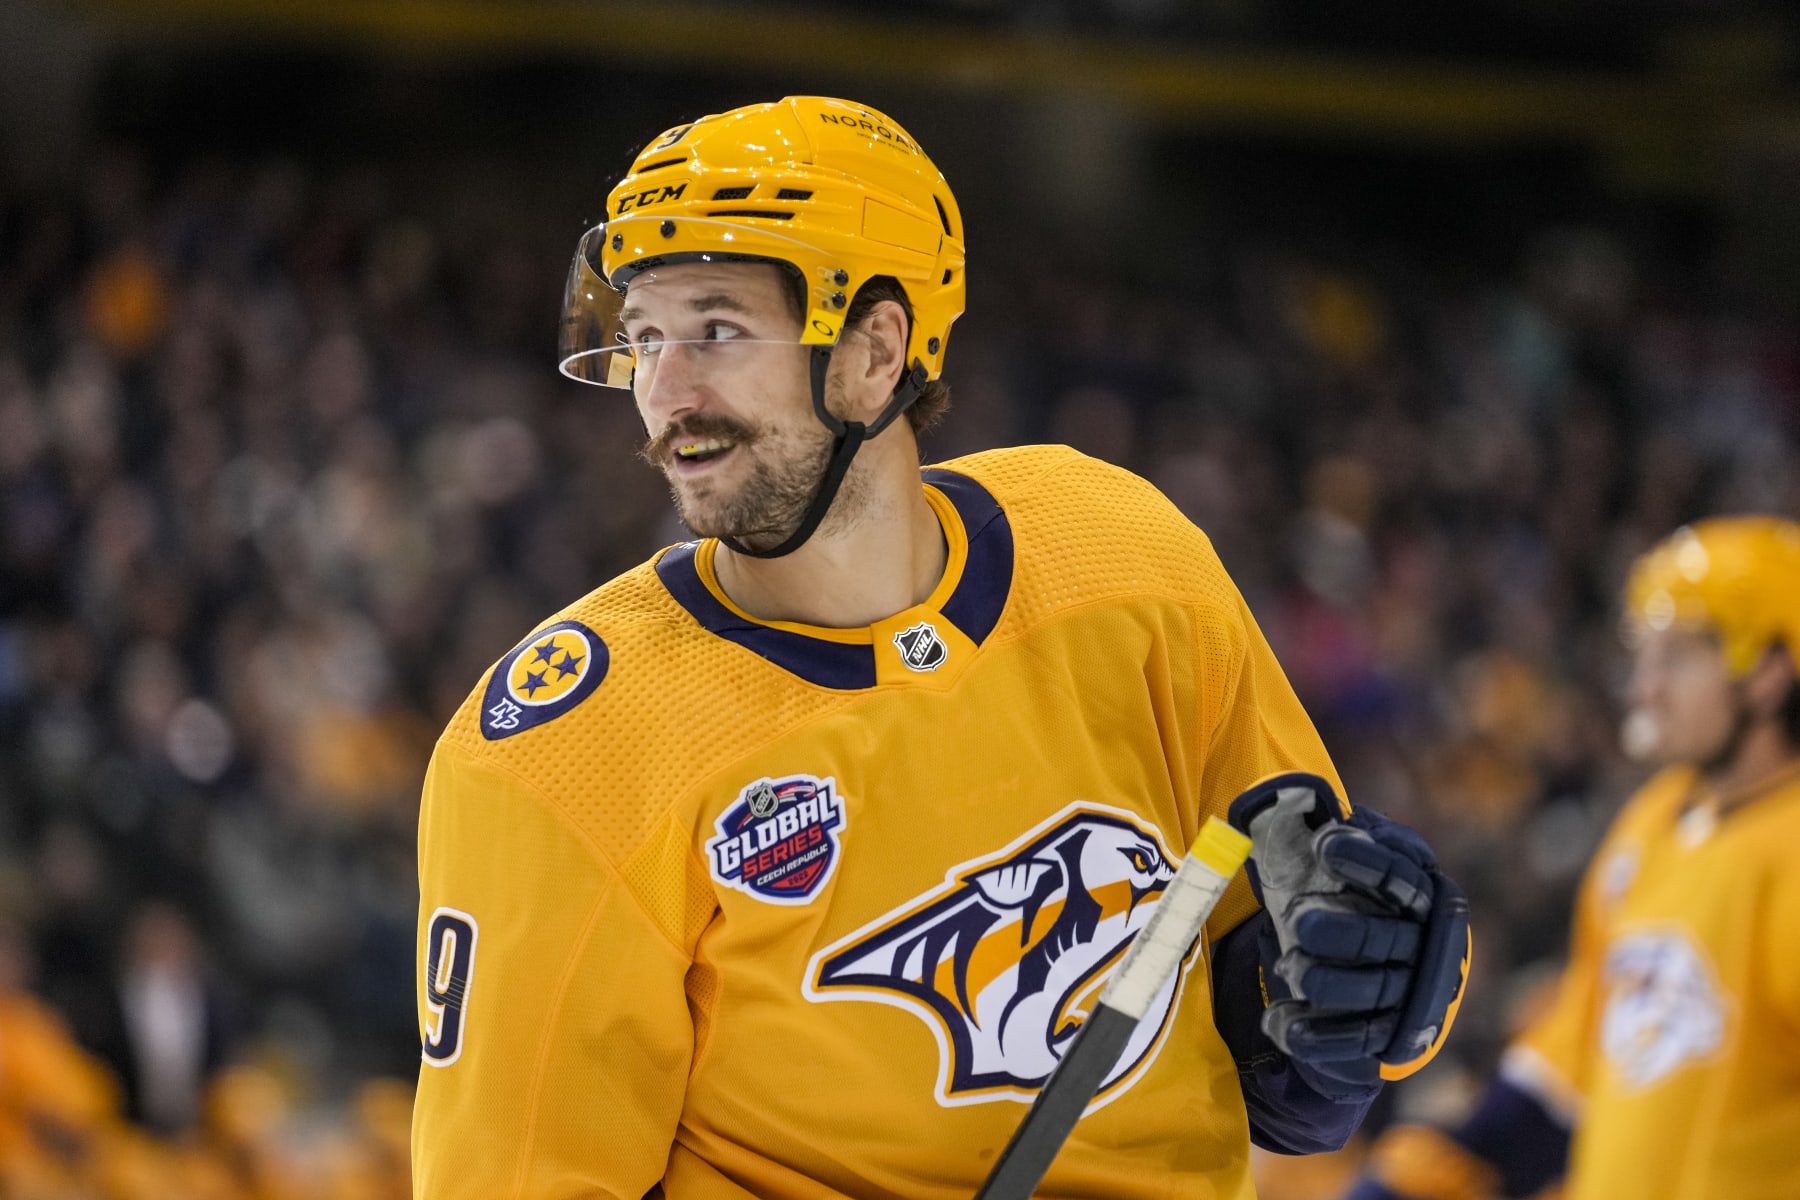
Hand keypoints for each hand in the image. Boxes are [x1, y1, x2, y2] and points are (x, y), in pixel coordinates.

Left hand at [1227, 773, 1469, 1095]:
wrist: (1389, 960)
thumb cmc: (1360, 894)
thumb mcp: (1357, 859)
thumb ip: (1343, 837)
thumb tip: (1316, 811)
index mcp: (1418, 894)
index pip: (1398, 876)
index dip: (1365, 860)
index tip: (1324, 843)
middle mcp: (1421, 944)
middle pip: (1384, 938)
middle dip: (1339, 930)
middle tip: (1298, 919)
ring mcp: (1407, 992)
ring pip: (1372, 990)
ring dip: (1325, 981)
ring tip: (1289, 966)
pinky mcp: (1388, 1033)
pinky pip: (1356, 1040)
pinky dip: (1315, 1036)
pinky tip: (1277, 1022)